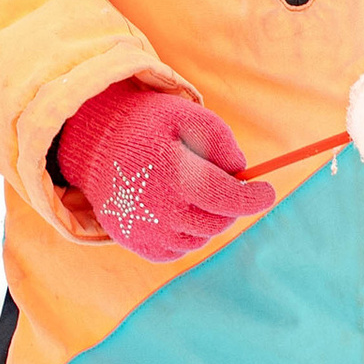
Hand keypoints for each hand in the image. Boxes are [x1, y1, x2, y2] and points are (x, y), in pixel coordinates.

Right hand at [55, 81, 275, 260]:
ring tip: (193, 191)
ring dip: (209, 218)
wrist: (95, 147)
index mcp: (172, 174)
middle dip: (231, 205)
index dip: (253, 199)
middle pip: (217, 221)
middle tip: (226, 185)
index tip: (268, 192)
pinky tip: (176, 208)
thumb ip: (221, 141)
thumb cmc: (148, 127)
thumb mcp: (187, 115)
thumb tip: (241, 174)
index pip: (225, 198)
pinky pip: (180, 248)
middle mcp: (158, 208)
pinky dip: (188, 232)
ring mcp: (146, 230)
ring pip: (201, 237)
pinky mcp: (138, 244)